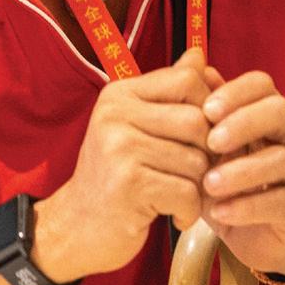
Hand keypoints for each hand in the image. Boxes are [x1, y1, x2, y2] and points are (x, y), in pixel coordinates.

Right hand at [35, 49, 216, 281]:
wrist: (74, 230)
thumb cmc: (114, 176)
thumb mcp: (134, 126)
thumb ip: (168, 92)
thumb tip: (199, 54)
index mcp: (120, 94)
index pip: (187, 80)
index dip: (210, 108)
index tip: (204, 136)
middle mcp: (116, 115)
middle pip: (198, 120)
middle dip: (209, 152)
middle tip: (198, 174)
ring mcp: (120, 149)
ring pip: (196, 160)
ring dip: (199, 187)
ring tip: (181, 196)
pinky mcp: (129, 185)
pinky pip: (187, 192)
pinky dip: (189, 211)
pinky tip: (174, 216)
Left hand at [199, 68, 284, 279]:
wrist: (257, 238)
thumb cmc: (232, 185)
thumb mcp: (212, 150)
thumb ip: (205, 110)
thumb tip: (193, 63)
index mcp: (271, 113)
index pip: (262, 84)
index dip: (236, 92)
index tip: (206, 109)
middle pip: (280, 112)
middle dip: (244, 123)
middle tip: (211, 141)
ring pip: (282, 158)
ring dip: (242, 170)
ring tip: (210, 184)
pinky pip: (281, 201)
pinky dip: (247, 207)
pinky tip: (220, 212)